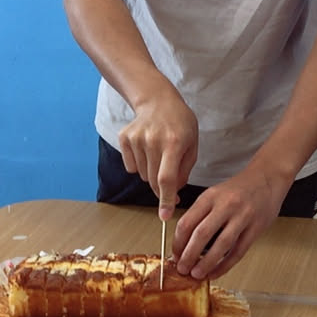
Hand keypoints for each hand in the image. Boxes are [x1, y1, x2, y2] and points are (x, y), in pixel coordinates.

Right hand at [117, 88, 197, 218]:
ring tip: (159, 154)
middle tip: (169, 181)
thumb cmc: (180, 124)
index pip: (167, 178)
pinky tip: (147, 149)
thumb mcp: (192, 145)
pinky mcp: (125, 138)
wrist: (158, 100)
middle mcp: (153, 141)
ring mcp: (136, 139)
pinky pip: (131, 167)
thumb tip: (172, 194)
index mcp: (174, 143)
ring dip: (151, 173)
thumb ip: (184, 171)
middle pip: (153, 181)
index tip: (165, 216)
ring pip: (142, 175)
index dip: (166, 199)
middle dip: (161, 189)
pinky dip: (139, 164)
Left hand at [171, 165, 291, 279]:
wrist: (268, 178)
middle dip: (188, 256)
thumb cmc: (239, 189)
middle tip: (182, 269)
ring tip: (196, 274)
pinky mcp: (256, 228)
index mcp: (210, 196)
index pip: (187, 222)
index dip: (178, 243)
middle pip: (201, 234)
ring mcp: (242, 217)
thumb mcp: (214, 194)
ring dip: (206, 263)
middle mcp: (225, 205)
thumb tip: (183, 243)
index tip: (174, 255)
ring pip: (221, 245)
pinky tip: (215, 272)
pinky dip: (225, 265)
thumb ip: (200, 214)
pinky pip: (238, 251)